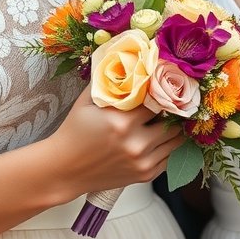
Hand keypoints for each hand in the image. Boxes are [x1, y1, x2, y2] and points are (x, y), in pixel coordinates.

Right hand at [44, 89, 183, 202]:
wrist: (64, 169)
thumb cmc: (74, 131)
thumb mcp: (87, 101)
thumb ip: (108, 81)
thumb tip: (126, 62)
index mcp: (123, 121)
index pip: (157, 101)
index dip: (161, 93)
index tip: (164, 87)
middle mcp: (136, 143)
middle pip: (171, 121)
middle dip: (171, 111)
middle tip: (172, 102)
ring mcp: (142, 162)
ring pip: (174, 141)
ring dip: (175, 129)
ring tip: (172, 118)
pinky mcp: (144, 175)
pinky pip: (168, 159)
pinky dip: (169, 147)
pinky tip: (165, 137)